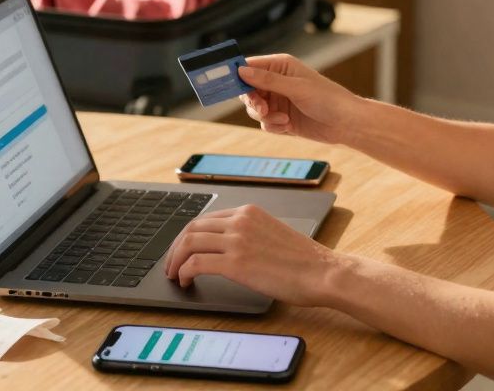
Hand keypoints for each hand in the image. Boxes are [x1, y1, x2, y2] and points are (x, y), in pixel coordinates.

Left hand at [163, 204, 340, 306]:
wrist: (322, 272)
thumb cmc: (304, 260)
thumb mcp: (272, 234)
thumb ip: (249, 234)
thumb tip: (227, 248)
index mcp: (249, 211)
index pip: (206, 218)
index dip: (188, 236)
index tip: (183, 249)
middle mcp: (240, 221)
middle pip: (192, 228)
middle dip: (176, 247)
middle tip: (171, 264)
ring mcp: (237, 240)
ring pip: (189, 243)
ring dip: (175, 260)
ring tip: (175, 275)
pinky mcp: (236, 263)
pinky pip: (196, 263)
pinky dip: (184, 272)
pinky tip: (186, 281)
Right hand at [237, 54, 360, 143]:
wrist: (345, 124)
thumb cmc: (328, 98)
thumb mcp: (296, 87)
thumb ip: (268, 80)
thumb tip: (242, 71)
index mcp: (280, 66)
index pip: (250, 66)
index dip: (236, 74)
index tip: (225, 84)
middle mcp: (277, 82)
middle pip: (247, 89)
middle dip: (252, 101)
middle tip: (261, 108)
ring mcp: (278, 100)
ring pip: (254, 109)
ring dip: (265, 116)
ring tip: (282, 119)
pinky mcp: (281, 118)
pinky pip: (264, 122)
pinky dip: (273, 126)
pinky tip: (288, 126)